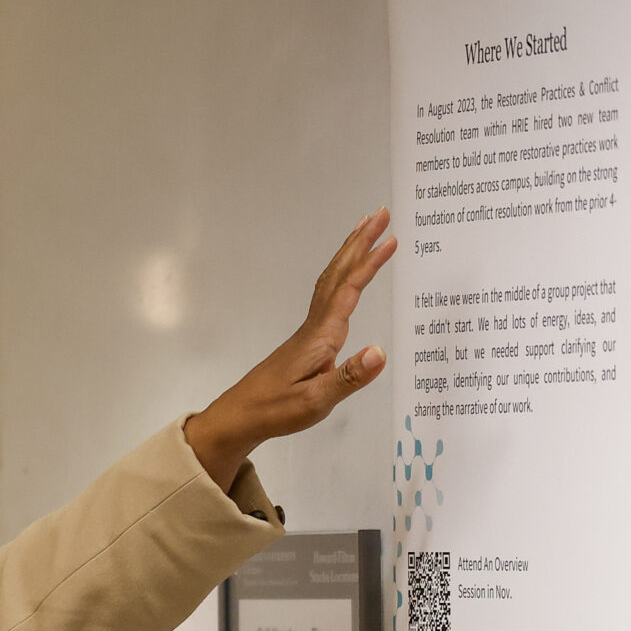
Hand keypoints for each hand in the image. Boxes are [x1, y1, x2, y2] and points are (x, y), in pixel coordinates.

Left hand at [184, 207, 396, 491]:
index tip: (390, 238)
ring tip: (367, 230)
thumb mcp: (316, 401)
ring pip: (331, 282)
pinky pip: (329, 296)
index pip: (348, 291)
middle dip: (360, 243)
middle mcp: (315, 326)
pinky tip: (349, 277)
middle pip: (338, 275)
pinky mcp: (306, 340)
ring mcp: (309, 331)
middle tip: (381, 214)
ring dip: (350, 254)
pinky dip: (342, 277)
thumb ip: (348, 377)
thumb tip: (380, 351)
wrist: (240, 416)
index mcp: (321, 336)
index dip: (369, 264)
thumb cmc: (276, 410)